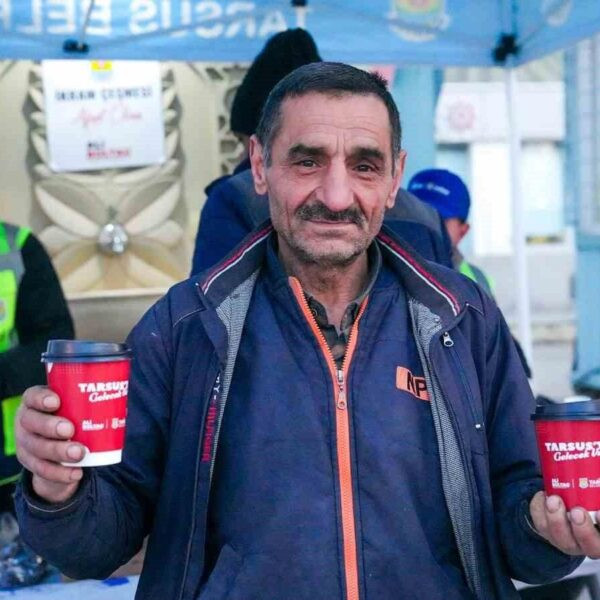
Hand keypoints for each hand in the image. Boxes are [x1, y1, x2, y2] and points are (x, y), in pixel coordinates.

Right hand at [15, 386, 85, 503]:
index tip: (57, 402)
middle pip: (31, 422)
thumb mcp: (74, 407)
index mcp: (35, 402)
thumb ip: (91, 404)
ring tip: (79, 453)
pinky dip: (60, 473)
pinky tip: (76, 473)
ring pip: (36, 448)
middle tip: (70, 430)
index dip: (41, 399)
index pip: (31, 396)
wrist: (55, 447)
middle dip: (50, 426)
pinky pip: (42, 470)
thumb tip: (123, 408)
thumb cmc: (70, 416)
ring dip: (58, 452)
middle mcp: (26, 421)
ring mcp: (25, 443)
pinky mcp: (30, 463)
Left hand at [529, 491, 599, 557]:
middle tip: (577, 512)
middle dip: (583, 530)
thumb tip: (598, 468)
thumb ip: (598, 486)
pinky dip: (539, 508)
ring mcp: (567, 540)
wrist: (569, 500)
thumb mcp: (596, 493)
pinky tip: (543, 495)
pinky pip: (540, 523)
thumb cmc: (592, 497)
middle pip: (590, 546)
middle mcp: (590, 543)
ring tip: (554, 500)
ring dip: (556, 519)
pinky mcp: (547, 531)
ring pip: (561, 538)